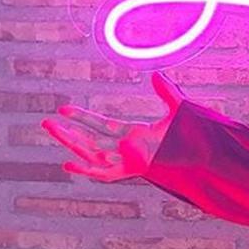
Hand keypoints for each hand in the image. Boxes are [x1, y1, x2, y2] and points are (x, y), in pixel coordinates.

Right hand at [42, 71, 185, 181]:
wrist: (203, 152)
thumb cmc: (193, 135)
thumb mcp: (177, 109)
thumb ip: (166, 91)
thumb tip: (156, 74)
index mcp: (134, 135)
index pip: (101, 125)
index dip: (82, 118)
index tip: (63, 109)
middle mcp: (127, 149)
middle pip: (90, 141)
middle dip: (67, 133)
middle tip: (45, 123)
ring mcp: (127, 161)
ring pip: (91, 154)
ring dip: (71, 144)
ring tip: (51, 130)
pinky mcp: (130, 172)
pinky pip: (103, 174)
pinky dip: (86, 171)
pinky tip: (67, 164)